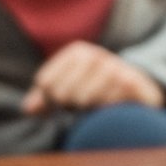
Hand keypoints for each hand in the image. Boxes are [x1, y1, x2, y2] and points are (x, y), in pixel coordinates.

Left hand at [22, 41, 165, 114]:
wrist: (138, 88)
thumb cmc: (94, 90)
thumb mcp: (66, 89)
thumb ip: (43, 98)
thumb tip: (28, 109)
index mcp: (77, 52)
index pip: (45, 82)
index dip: (48, 99)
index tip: (60, 101)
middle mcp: (95, 55)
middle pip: (61, 92)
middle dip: (67, 106)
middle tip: (80, 105)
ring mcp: (114, 67)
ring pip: (83, 100)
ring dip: (86, 110)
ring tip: (94, 106)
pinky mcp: (131, 82)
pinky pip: (104, 105)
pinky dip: (103, 112)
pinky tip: (109, 108)